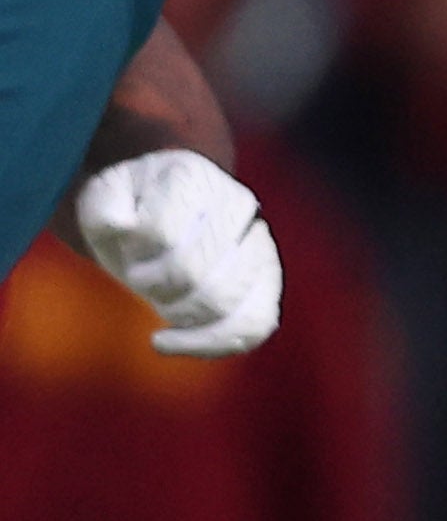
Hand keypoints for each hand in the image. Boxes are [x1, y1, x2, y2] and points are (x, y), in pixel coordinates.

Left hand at [72, 148, 278, 354]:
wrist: (171, 209)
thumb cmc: (132, 208)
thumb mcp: (104, 196)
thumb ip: (105, 208)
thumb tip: (124, 227)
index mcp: (193, 176)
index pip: (162, 235)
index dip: (134, 258)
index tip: (125, 256)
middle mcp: (237, 204)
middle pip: (194, 272)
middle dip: (155, 288)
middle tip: (139, 279)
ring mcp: (260, 243)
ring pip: (227, 301)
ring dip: (179, 313)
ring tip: (162, 305)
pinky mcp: (268, 281)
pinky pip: (255, 325)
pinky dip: (208, 344)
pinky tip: (167, 343)